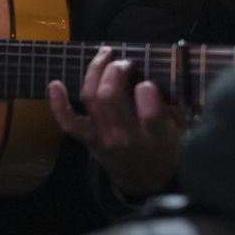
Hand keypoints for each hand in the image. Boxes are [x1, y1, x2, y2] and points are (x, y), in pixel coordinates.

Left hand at [48, 45, 187, 198]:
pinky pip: (68, 122)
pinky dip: (58, 103)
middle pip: (110, 97)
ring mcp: (103, 138)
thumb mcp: (179, 132)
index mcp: (154, 138)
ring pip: (91, 99)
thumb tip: (159, 76)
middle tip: (125, 62)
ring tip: (105, 55)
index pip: (149, 114)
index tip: (147, 82)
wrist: (144, 180)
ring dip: (95, 71)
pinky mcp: (88, 139)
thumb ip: (172, 107)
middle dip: (115, 70)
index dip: (147, 92)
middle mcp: (125, 138)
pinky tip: (55, 84)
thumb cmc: (164, 150)